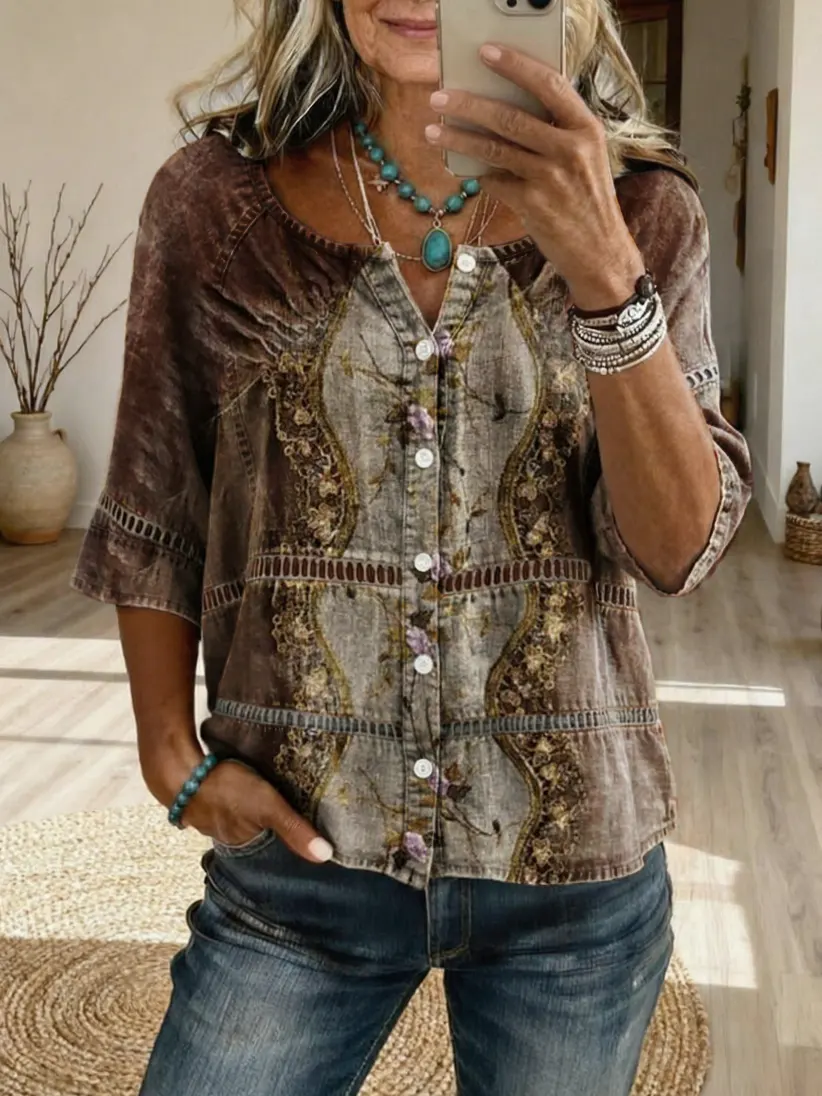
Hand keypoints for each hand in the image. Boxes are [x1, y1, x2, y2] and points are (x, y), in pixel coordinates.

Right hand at [144, 750, 333, 863]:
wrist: (178, 772)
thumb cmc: (226, 790)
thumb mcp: (268, 807)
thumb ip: (295, 829)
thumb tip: (326, 856)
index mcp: (244, 843)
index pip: (272, 849)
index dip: (287, 840)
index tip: (306, 832)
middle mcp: (226, 836)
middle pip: (255, 834)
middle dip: (270, 827)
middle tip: (291, 811)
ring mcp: (210, 818)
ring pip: (239, 818)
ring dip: (250, 812)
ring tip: (268, 800)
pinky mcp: (202, 798)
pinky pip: (223, 802)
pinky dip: (233, 799)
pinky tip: (240, 788)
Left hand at [426, 45, 644, 310]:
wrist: (600, 252)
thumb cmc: (587, 201)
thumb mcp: (586, 157)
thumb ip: (556, 132)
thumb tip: (504, 107)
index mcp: (587, 128)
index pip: (549, 84)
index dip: (516, 65)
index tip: (486, 52)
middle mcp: (571, 149)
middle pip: (511, 116)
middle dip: (469, 104)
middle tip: (439, 98)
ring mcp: (551, 178)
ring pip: (494, 149)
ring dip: (458, 139)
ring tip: (432, 131)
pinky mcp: (533, 205)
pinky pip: (495, 182)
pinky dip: (477, 174)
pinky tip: (460, 169)